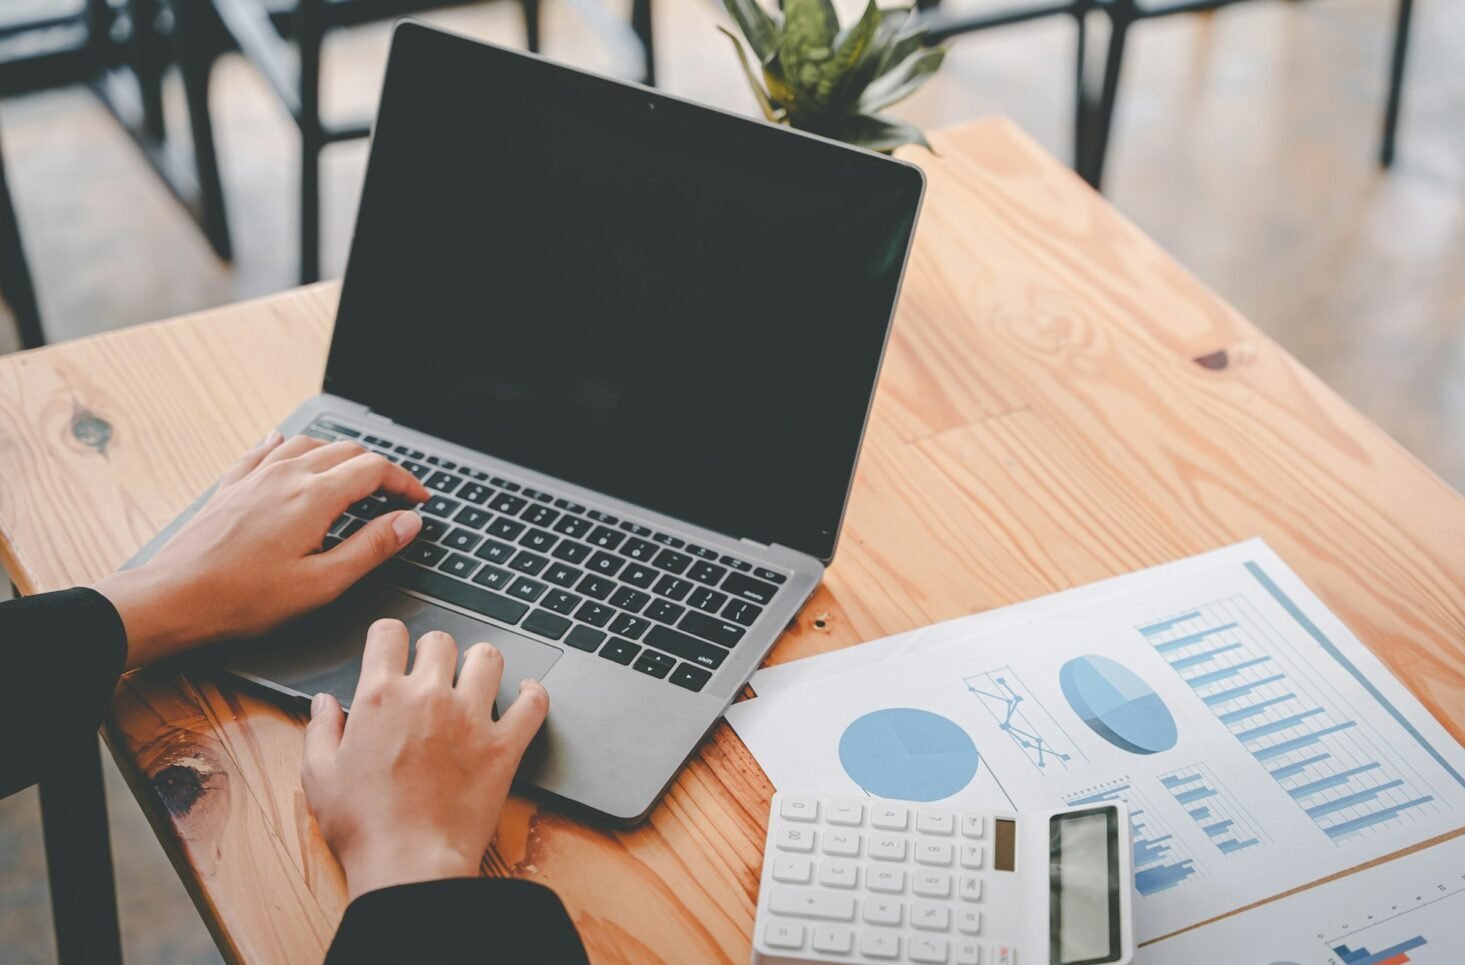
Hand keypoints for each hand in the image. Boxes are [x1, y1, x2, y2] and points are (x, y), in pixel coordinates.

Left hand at [94, 432, 429, 668]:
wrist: (173, 598)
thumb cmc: (244, 599)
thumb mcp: (322, 583)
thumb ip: (370, 548)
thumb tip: (408, 522)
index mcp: (314, 498)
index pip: (374, 470)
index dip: (404, 482)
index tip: (419, 499)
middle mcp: (286, 475)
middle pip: (346, 452)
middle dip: (379, 468)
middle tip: (396, 494)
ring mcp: (255, 477)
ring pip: (309, 445)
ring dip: (340, 455)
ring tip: (354, 475)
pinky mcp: (231, 487)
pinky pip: (266, 451)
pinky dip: (289, 446)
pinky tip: (286, 445)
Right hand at [301, 621, 548, 900]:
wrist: (409, 864)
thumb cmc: (363, 826)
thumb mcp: (320, 776)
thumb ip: (320, 730)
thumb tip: (324, 703)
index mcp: (380, 697)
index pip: (389, 633)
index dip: (389, 637)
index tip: (392, 650)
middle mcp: (429, 697)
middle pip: (441, 641)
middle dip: (434, 652)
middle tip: (432, 674)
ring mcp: (470, 718)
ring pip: (488, 659)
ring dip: (481, 664)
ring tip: (475, 679)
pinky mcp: (504, 745)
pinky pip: (533, 703)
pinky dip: (532, 695)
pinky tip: (524, 696)